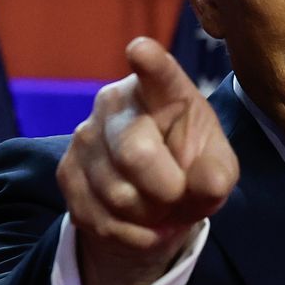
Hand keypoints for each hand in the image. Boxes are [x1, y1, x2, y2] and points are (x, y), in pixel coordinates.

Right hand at [57, 37, 239, 284]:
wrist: (152, 200)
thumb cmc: (190, 168)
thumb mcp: (216, 169)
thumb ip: (218, 174)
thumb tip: (207, 184)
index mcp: (162, 90)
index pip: (157, 73)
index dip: (150, 62)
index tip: (141, 50)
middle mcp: (116, 103)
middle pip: (136, 155)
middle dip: (166, 190)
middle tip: (177, 194)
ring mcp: (84, 136)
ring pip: (119, 196)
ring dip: (149, 216)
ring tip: (158, 205)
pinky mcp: (66, 172)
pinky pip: (102, 220)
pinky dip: (131, 233)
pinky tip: (139, 220)